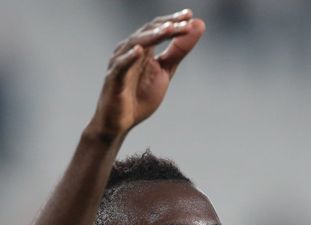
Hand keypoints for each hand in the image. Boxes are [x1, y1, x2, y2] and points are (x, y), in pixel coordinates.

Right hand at [86, 10, 204, 141]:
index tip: (189, 15)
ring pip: (135, 44)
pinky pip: (121, 66)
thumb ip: (178, 51)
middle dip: (167, 26)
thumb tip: (197, 26)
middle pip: (148, 32)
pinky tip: (139, 51)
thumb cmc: (139, 96)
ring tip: (169, 29)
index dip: (173, 21)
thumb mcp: (165, 71)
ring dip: (153, 36)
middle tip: (185, 22)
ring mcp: (120, 63)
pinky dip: (129, 58)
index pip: (158, 28)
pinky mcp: (113, 79)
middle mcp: (129, 50)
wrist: (120, 123)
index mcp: (142, 48)